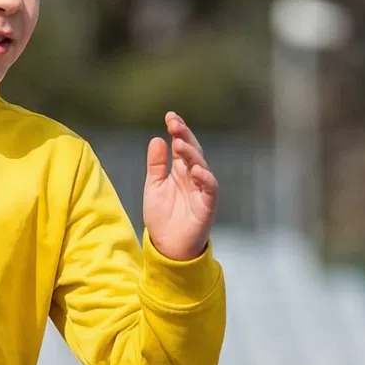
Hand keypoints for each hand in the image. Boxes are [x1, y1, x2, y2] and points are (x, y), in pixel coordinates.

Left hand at [143, 113, 217, 259]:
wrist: (167, 247)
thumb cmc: (162, 217)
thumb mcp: (153, 187)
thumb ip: (156, 165)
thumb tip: (157, 139)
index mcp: (181, 171)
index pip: (182, 145)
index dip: (178, 130)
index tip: (170, 116)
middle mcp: (193, 177)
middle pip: (193, 151)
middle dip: (185, 136)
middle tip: (174, 124)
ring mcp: (201, 190)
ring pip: (202, 166)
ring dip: (192, 154)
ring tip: (180, 143)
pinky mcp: (207, 205)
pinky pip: (210, 188)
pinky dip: (205, 178)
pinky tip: (196, 169)